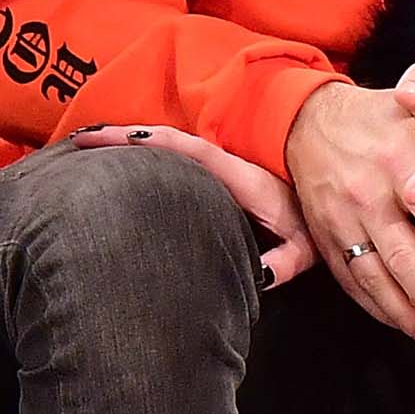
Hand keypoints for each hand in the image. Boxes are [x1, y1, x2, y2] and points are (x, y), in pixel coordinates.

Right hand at [71, 124, 317, 284]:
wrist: (334, 198)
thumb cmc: (315, 223)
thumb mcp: (303, 245)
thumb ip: (282, 261)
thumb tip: (258, 275)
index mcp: (237, 174)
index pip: (184, 150)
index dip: (146, 141)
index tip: (106, 138)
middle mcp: (225, 164)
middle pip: (166, 142)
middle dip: (123, 138)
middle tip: (81, 141)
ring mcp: (220, 166)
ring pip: (168, 147)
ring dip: (131, 143)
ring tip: (88, 144)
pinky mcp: (219, 174)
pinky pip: (178, 156)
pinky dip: (148, 152)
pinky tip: (123, 158)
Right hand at [286, 80, 414, 345]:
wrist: (306, 122)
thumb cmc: (375, 118)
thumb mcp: (414, 107)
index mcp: (395, 162)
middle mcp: (366, 196)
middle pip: (401, 255)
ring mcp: (341, 221)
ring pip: (374, 276)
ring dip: (405, 312)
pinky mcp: (325, 238)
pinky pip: (350, 280)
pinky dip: (376, 306)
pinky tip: (402, 324)